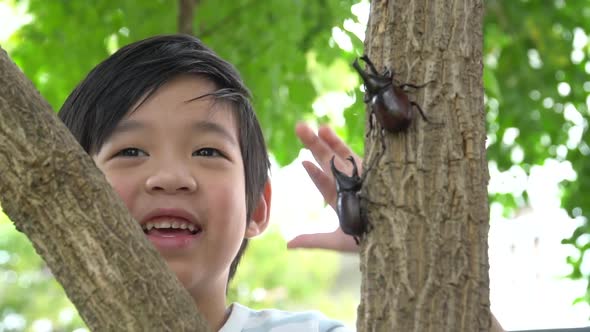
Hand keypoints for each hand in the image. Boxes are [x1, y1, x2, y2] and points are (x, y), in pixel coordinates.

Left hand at [286, 123, 360, 252]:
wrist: (397, 237)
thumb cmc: (371, 241)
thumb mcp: (338, 241)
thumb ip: (313, 240)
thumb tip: (288, 245)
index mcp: (340, 199)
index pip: (323, 183)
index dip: (314, 174)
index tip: (303, 163)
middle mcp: (348, 184)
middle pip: (327, 162)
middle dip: (314, 145)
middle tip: (299, 127)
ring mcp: (360, 175)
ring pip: (339, 154)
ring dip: (327, 140)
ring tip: (315, 126)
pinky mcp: (372, 171)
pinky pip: (354, 154)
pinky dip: (342, 143)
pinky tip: (330, 131)